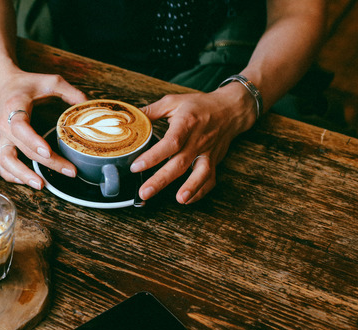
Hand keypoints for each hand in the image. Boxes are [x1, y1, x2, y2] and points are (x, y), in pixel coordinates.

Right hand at [0, 70, 86, 188]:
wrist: (5, 86)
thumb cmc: (28, 85)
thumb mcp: (51, 81)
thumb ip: (71, 92)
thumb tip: (89, 106)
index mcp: (15, 107)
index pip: (20, 127)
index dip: (33, 140)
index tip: (47, 151)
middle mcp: (5, 125)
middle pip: (23, 149)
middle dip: (46, 163)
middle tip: (68, 171)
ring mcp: (2, 137)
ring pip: (7, 161)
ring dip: (23, 175)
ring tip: (42, 185)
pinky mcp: (2, 145)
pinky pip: (2, 165)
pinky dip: (11, 176)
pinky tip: (28, 181)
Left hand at [131, 84, 256, 203]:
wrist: (230, 109)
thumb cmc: (198, 105)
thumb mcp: (173, 101)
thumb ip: (150, 112)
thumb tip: (127, 121)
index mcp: (186, 123)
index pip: (170, 143)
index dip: (152, 157)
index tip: (136, 167)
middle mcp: (198, 140)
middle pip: (180, 162)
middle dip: (162, 180)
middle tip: (144, 192)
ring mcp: (208, 152)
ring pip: (200, 173)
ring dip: (190, 188)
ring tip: (179, 200)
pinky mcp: (214, 160)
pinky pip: (210, 178)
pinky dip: (201, 191)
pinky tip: (188, 200)